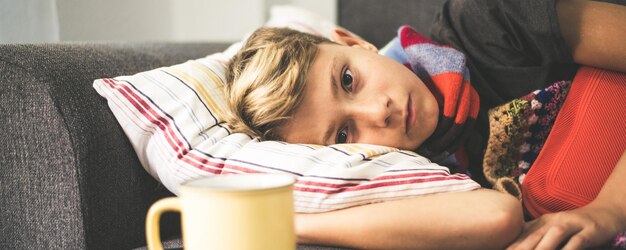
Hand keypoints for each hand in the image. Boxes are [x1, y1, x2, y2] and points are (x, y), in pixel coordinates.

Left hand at [507, 204, 624, 249]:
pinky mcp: (588, 231)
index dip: (511, 246)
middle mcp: (553, 221)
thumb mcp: (551, 228)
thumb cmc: (573, 225)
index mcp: (541, 222)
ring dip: (543, 248)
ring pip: (554, 236)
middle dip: (521, 248)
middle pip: (534, 236)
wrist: (604, 213)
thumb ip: (534, 234)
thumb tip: (513, 243)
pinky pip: (577, 242)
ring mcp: (571, 225)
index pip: (522, 235)